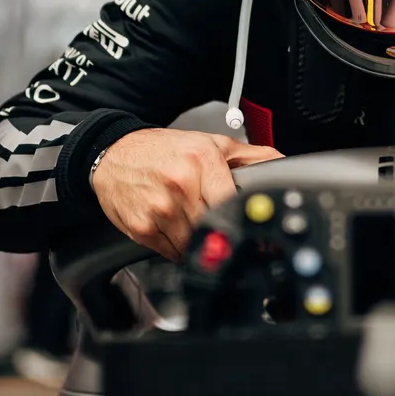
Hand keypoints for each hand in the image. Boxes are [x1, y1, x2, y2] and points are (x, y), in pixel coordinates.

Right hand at [90, 127, 282, 256]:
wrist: (112, 154)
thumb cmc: (160, 150)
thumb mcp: (207, 143)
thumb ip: (249, 156)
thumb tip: (282, 162)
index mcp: (202, 162)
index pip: (234, 203)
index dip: (244, 219)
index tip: (251, 230)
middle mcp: (181, 184)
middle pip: (216, 226)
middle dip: (221, 230)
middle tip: (220, 227)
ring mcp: (160, 208)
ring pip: (194, 244)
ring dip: (198, 241)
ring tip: (191, 222)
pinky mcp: (142, 228)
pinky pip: (171, 252)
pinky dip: (177, 247)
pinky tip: (172, 228)